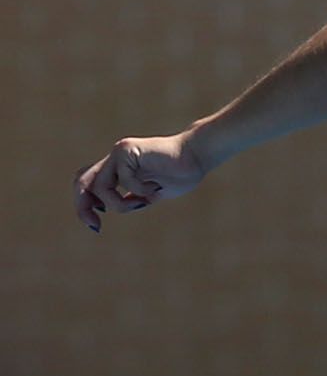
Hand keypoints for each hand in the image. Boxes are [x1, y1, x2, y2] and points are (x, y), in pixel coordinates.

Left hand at [74, 133, 206, 234]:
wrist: (197, 156)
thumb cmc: (181, 174)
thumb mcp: (150, 193)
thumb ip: (132, 199)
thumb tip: (113, 208)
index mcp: (118, 168)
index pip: (89, 184)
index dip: (85, 204)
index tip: (96, 225)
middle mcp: (115, 158)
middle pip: (81, 180)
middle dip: (82, 205)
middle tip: (95, 225)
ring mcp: (120, 153)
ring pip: (100, 186)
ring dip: (119, 204)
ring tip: (142, 203)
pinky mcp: (127, 150)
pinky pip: (124, 180)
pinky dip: (139, 190)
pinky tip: (155, 187)